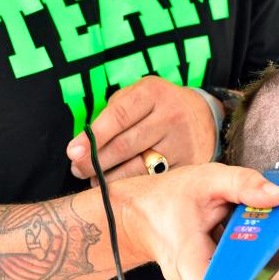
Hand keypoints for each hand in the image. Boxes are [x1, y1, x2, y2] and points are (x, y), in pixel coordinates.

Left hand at [67, 76, 217, 183]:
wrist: (206, 117)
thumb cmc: (159, 106)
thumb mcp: (139, 96)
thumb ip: (113, 113)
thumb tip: (85, 146)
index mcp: (153, 93)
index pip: (117, 116)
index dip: (93, 137)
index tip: (72, 153)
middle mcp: (171, 116)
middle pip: (125, 145)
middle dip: (96, 161)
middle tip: (78, 170)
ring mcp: (182, 142)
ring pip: (139, 167)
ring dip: (111, 178)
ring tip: (94, 180)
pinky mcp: (190, 164)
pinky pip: (155, 180)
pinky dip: (134, 186)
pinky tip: (121, 186)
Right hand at [116, 162, 278, 279]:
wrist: (140, 211)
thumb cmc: (166, 199)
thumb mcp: (208, 179)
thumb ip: (244, 184)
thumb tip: (277, 196)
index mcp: (188, 256)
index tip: (269, 259)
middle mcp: (189, 279)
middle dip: (266, 268)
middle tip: (276, 243)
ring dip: (257, 265)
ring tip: (260, 239)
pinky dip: (245, 263)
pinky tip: (246, 244)